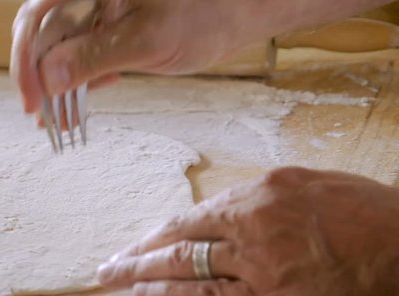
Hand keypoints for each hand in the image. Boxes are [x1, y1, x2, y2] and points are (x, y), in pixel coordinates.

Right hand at [10, 0, 257, 113]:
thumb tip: (47, 79)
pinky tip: (77, 106)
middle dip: (39, 75)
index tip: (32, 100)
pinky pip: (80, 52)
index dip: (29, 61)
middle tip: (40, 115)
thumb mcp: (146, 41)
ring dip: (57, 83)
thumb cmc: (201, 15)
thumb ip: (93, 58)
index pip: (39, 16)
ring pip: (59, 46)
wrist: (235, 12)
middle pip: (43, 32)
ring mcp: (95, 3)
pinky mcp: (106, 23)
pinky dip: (77, 79)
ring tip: (58, 121)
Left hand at [97, 167, 398, 295]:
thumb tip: (221, 211)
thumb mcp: (304, 183)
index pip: (191, 219)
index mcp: (257, 197)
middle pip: (179, 252)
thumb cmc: (363, 210)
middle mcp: (252, 234)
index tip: (135, 244)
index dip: (157, 235)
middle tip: (106, 271)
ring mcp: (262, 273)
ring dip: (151, 289)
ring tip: (122, 292)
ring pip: (192, 284)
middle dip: (137, 262)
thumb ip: (256, 196)